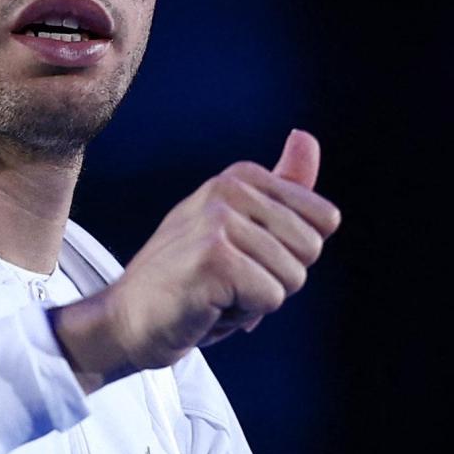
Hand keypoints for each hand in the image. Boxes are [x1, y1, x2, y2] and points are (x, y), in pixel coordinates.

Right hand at [52, 130, 341, 386]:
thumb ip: (282, 188)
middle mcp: (228, 190)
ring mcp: (218, 221)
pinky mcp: (213, 258)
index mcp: (240, 177)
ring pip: (292, 277)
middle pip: (312, 249)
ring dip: (256, 300)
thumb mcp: (241, 227)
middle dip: (277, 279)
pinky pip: (270, 298)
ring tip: (214, 292)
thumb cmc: (190, 279)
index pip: (324, 220)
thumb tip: (306, 136)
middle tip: (228, 281)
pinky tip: (206, 305)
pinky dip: (242, 315)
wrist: (129, 318)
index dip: (292, 254)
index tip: (246, 258)